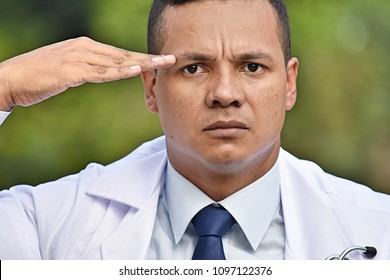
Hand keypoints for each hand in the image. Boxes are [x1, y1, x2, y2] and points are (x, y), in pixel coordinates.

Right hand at [0, 37, 175, 110]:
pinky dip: (120, 71)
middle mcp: (84, 48)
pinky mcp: (71, 71)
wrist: (10, 79)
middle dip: (149, 58)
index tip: (158, 61)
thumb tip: (100, 73)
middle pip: (124, 54)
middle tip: (171, 58)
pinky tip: (136, 70)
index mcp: (84, 47)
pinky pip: (101, 72)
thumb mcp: (66, 70)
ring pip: (118, 61)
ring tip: (164, 63)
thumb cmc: (37, 76)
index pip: (119, 53)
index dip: (140, 57)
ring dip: (143, 63)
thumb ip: (85, 69)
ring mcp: (78, 57)